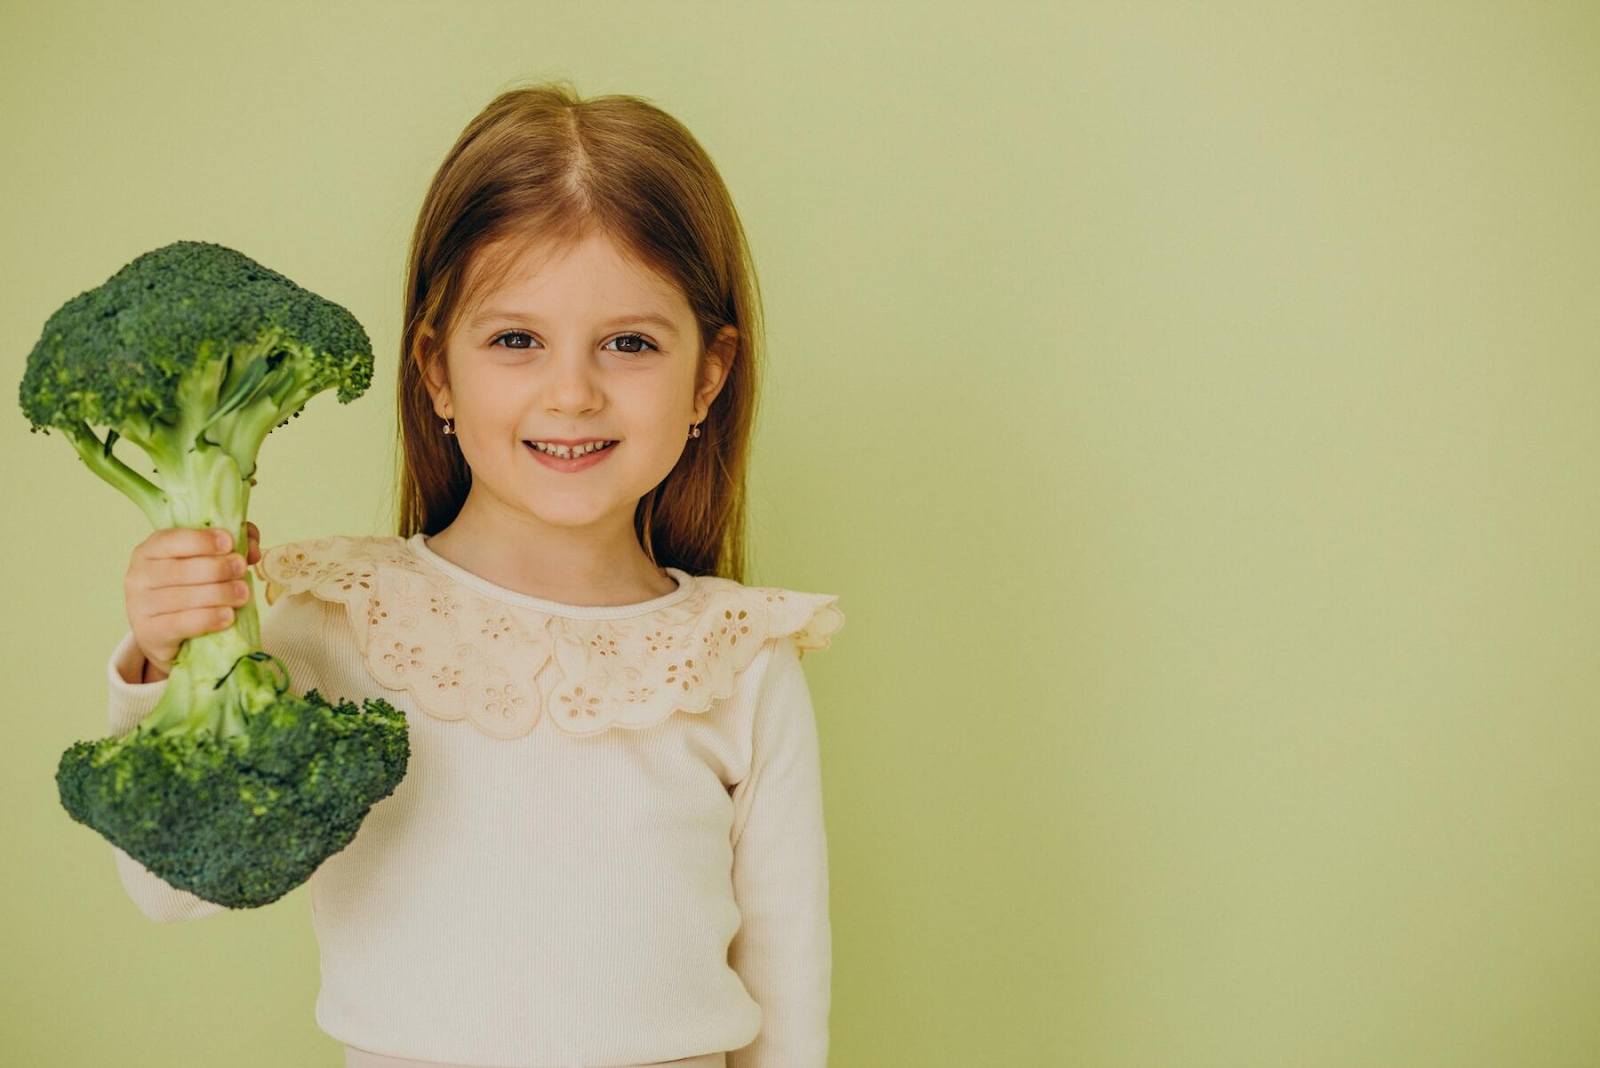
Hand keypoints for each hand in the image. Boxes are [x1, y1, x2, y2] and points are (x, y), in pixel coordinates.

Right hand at [124, 522, 260, 682]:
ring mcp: (139, 606)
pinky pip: (180, 624)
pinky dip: (208, 619)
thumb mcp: (206, 560)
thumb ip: (232, 545)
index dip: (201, 540)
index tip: (229, 543)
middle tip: (242, 570)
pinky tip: (228, 616)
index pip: (171, 540)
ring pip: (183, 597)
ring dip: (219, 594)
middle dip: (217, 569)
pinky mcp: (148, 633)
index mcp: (149, 550)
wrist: (166, 632)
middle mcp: (138, 576)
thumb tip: (253, 550)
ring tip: (243, 594)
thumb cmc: (189, 587)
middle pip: (180, 570)